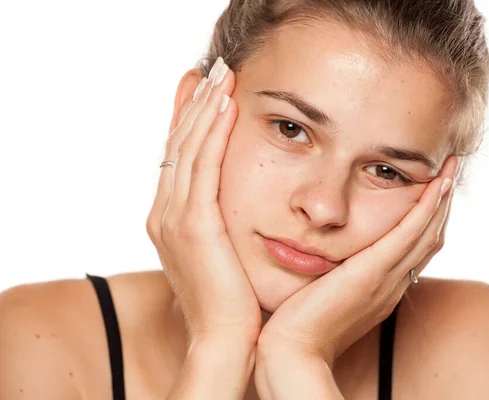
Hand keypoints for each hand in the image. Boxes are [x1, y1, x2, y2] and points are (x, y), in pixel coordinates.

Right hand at [145, 58, 261, 343]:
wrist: (225, 341)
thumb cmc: (232, 302)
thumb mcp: (222, 254)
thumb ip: (220, 224)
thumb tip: (237, 204)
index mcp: (170, 220)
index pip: (178, 158)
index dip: (188, 120)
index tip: (202, 90)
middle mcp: (164, 214)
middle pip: (177, 146)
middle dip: (194, 104)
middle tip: (210, 70)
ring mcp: (174, 219)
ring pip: (187, 150)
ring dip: (203, 109)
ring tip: (220, 75)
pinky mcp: (193, 226)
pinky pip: (202, 168)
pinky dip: (211, 134)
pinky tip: (224, 107)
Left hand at [256, 155, 461, 368]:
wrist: (293, 349)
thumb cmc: (299, 324)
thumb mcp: (323, 294)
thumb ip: (334, 276)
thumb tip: (327, 260)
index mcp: (383, 289)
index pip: (414, 249)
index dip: (427, 220)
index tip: (431, 192)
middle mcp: (393, 284)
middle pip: (429, 238)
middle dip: (442, 204)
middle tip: (450, 171)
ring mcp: (387, 279)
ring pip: (427, 233)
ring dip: (442, 198)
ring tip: (451, 168)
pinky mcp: (373, 273)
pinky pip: (409, 234)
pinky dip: (427, 209)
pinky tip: (436, 185)